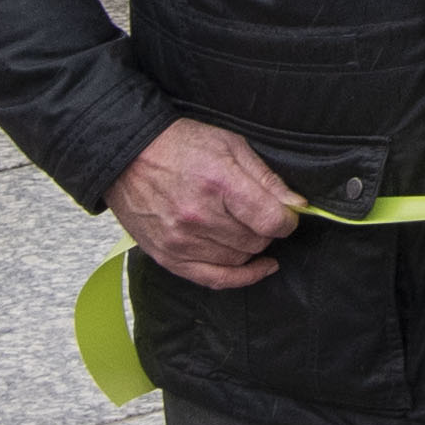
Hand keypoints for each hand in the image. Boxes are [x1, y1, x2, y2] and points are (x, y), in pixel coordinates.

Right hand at [107, 113, 304, 290]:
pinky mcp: (168, 257)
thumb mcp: (229, 145)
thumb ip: (266, 177)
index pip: (270, 219)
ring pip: (239, 259)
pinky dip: (242, 277)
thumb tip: (296, 205)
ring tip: (245, 228)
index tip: (288, 215)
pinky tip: (258, 267)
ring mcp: (181, 241)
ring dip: (250, 247)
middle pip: (256, 241)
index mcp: (217, 182)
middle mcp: (198, 216)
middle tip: (260, 214)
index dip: (287, 220)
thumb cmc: (180, 145)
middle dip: (266, 229)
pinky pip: (215, 279)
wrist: (128, 156)